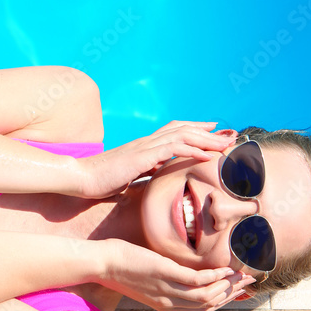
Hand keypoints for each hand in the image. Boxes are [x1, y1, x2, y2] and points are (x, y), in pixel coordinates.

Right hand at [77, 121, 238, 199]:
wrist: (81, 179)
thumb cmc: (101, 182)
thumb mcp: (128, 177)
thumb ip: (144, 174)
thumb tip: (156, 179)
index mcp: (145, 147)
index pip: (175, 131)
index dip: (196, 129)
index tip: (214, 131)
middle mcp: (148, 142)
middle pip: (184, 129)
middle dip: (209, 131)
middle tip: (230, 135)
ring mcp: (145, 147)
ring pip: (183, 135)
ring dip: (207, 138)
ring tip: (226, 144)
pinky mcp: (142, 156)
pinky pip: (173, 149)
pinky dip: (192, 150)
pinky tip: (207, 155)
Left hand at [99, 238, 255, 310]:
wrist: (101, 264)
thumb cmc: (120, 266)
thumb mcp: (146, 277)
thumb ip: (164, 278)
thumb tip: (177, 270)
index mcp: (165, 304)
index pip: (201, 308)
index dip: (223, 300)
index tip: (238, 290)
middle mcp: (168, 301)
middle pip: (208, 304)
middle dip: (232, 294)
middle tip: (250, 282)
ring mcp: (167, 289)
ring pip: (206, 295)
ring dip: (228, 285)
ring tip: (243, 273)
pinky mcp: (164, 274)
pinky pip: (196, 280)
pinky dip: (214, 276)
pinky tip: (225, 268)